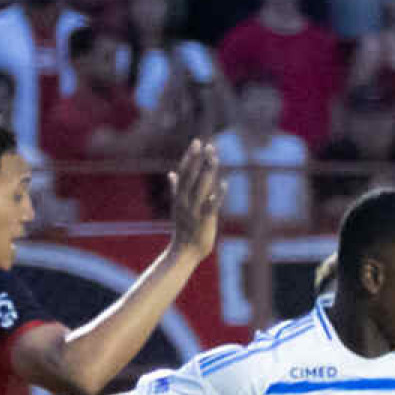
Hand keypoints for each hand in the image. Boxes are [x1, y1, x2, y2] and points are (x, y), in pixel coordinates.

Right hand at [168, 139, 222, 257]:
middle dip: (198, 159)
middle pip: (191, 176)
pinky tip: (224, 183)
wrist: (184, 252)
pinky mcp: (204, 221)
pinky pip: (211, 205)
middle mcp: (185, 201)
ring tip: (214, 157)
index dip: (190, 156)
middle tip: (207, 144)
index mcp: (179, 196)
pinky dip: (218, 194)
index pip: (184, 172)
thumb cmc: (184, 229)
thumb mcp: (178, 206)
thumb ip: (175, 188)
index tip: (197, 142)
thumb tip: (170, 173)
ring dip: (208, 171)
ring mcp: (194, 211)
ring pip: (200, 187)